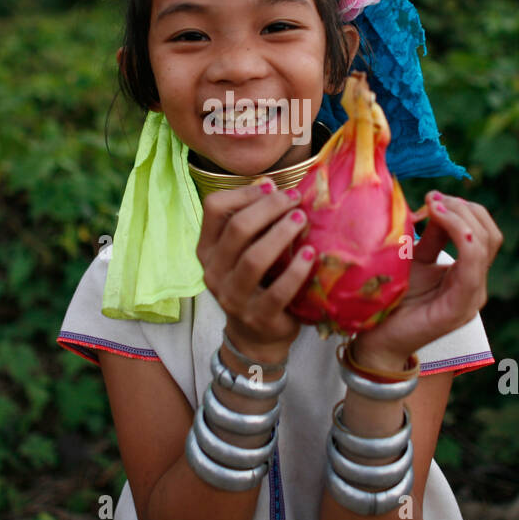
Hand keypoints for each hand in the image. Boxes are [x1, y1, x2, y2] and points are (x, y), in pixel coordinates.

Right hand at [195, 178, 316, 362]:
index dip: (244, 192)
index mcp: (207, 249)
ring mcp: (232, 297)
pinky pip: (278, 290)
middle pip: (237, 228)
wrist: (257, 336)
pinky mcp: (258, 317)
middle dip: (269, 208)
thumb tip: (269, 183)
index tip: (272, 187)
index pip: (213, 208)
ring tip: (302, 219)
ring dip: (281, 234)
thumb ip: (252, 220)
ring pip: (254, 258)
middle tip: (295, 199)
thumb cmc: (256, 282)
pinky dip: (297, 270)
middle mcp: (213, 272)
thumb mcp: (245, 250)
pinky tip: (312, 253)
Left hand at [353, 191, 502, 364]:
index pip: (484, 233)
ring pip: (483, 244)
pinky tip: (440, 219)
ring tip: (433, 205)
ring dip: (460, 216)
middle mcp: (476, 285)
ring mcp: (471, 298)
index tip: (432, 196)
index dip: (464, 208)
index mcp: (467, 274)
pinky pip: (472, 265)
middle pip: (489, 234)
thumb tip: (436, 201)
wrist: (377, 340)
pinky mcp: (460, 307)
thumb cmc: (393, 300)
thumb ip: (432, 236)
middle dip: (463, 208)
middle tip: (432, 198)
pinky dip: (460, 235)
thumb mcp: (414, 260)